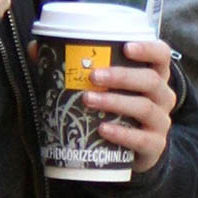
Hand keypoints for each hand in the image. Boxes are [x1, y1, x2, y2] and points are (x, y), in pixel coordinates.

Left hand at [82, 39, 175, 173]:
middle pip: (151, 80)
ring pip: (145, 107)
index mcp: (153, 74)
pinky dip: (121, 134)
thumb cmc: (114, 107)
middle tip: (93, 75)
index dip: (148, 48)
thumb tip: (35, 48)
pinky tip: (102, 129)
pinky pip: (142, 139)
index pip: (161, 54)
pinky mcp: (154, 146)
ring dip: (115, 101)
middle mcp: (162, 96)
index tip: (126, 46)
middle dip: (121, 76)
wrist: (131, 150)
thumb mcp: (101, 85)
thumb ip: (71, 64)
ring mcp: (161, 122)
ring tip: (88, 100)